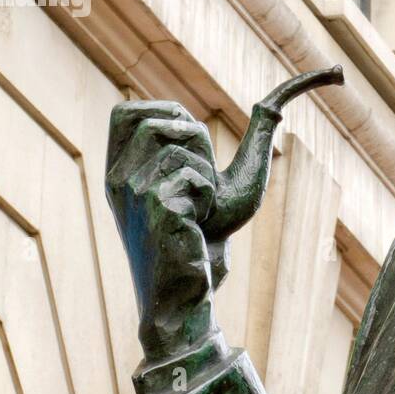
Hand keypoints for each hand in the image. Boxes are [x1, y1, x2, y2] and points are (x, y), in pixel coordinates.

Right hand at [105, 101, 228, 364]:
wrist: (192, 289)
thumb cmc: (207, 237)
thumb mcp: (215, 178)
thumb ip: (236, 140)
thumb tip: (276, 104)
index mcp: (121, 170)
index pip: (126, 112)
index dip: (166, 115)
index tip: (191, 145)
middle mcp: (118, 178)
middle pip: (157, 121)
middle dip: (193, 141)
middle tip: (198, 183)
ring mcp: (131, 193)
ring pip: (180, 146)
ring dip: (205, 173)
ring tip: (198, 208)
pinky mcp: (153, 209)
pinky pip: (195, 176)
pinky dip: (209, 195)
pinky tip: (198, 224)